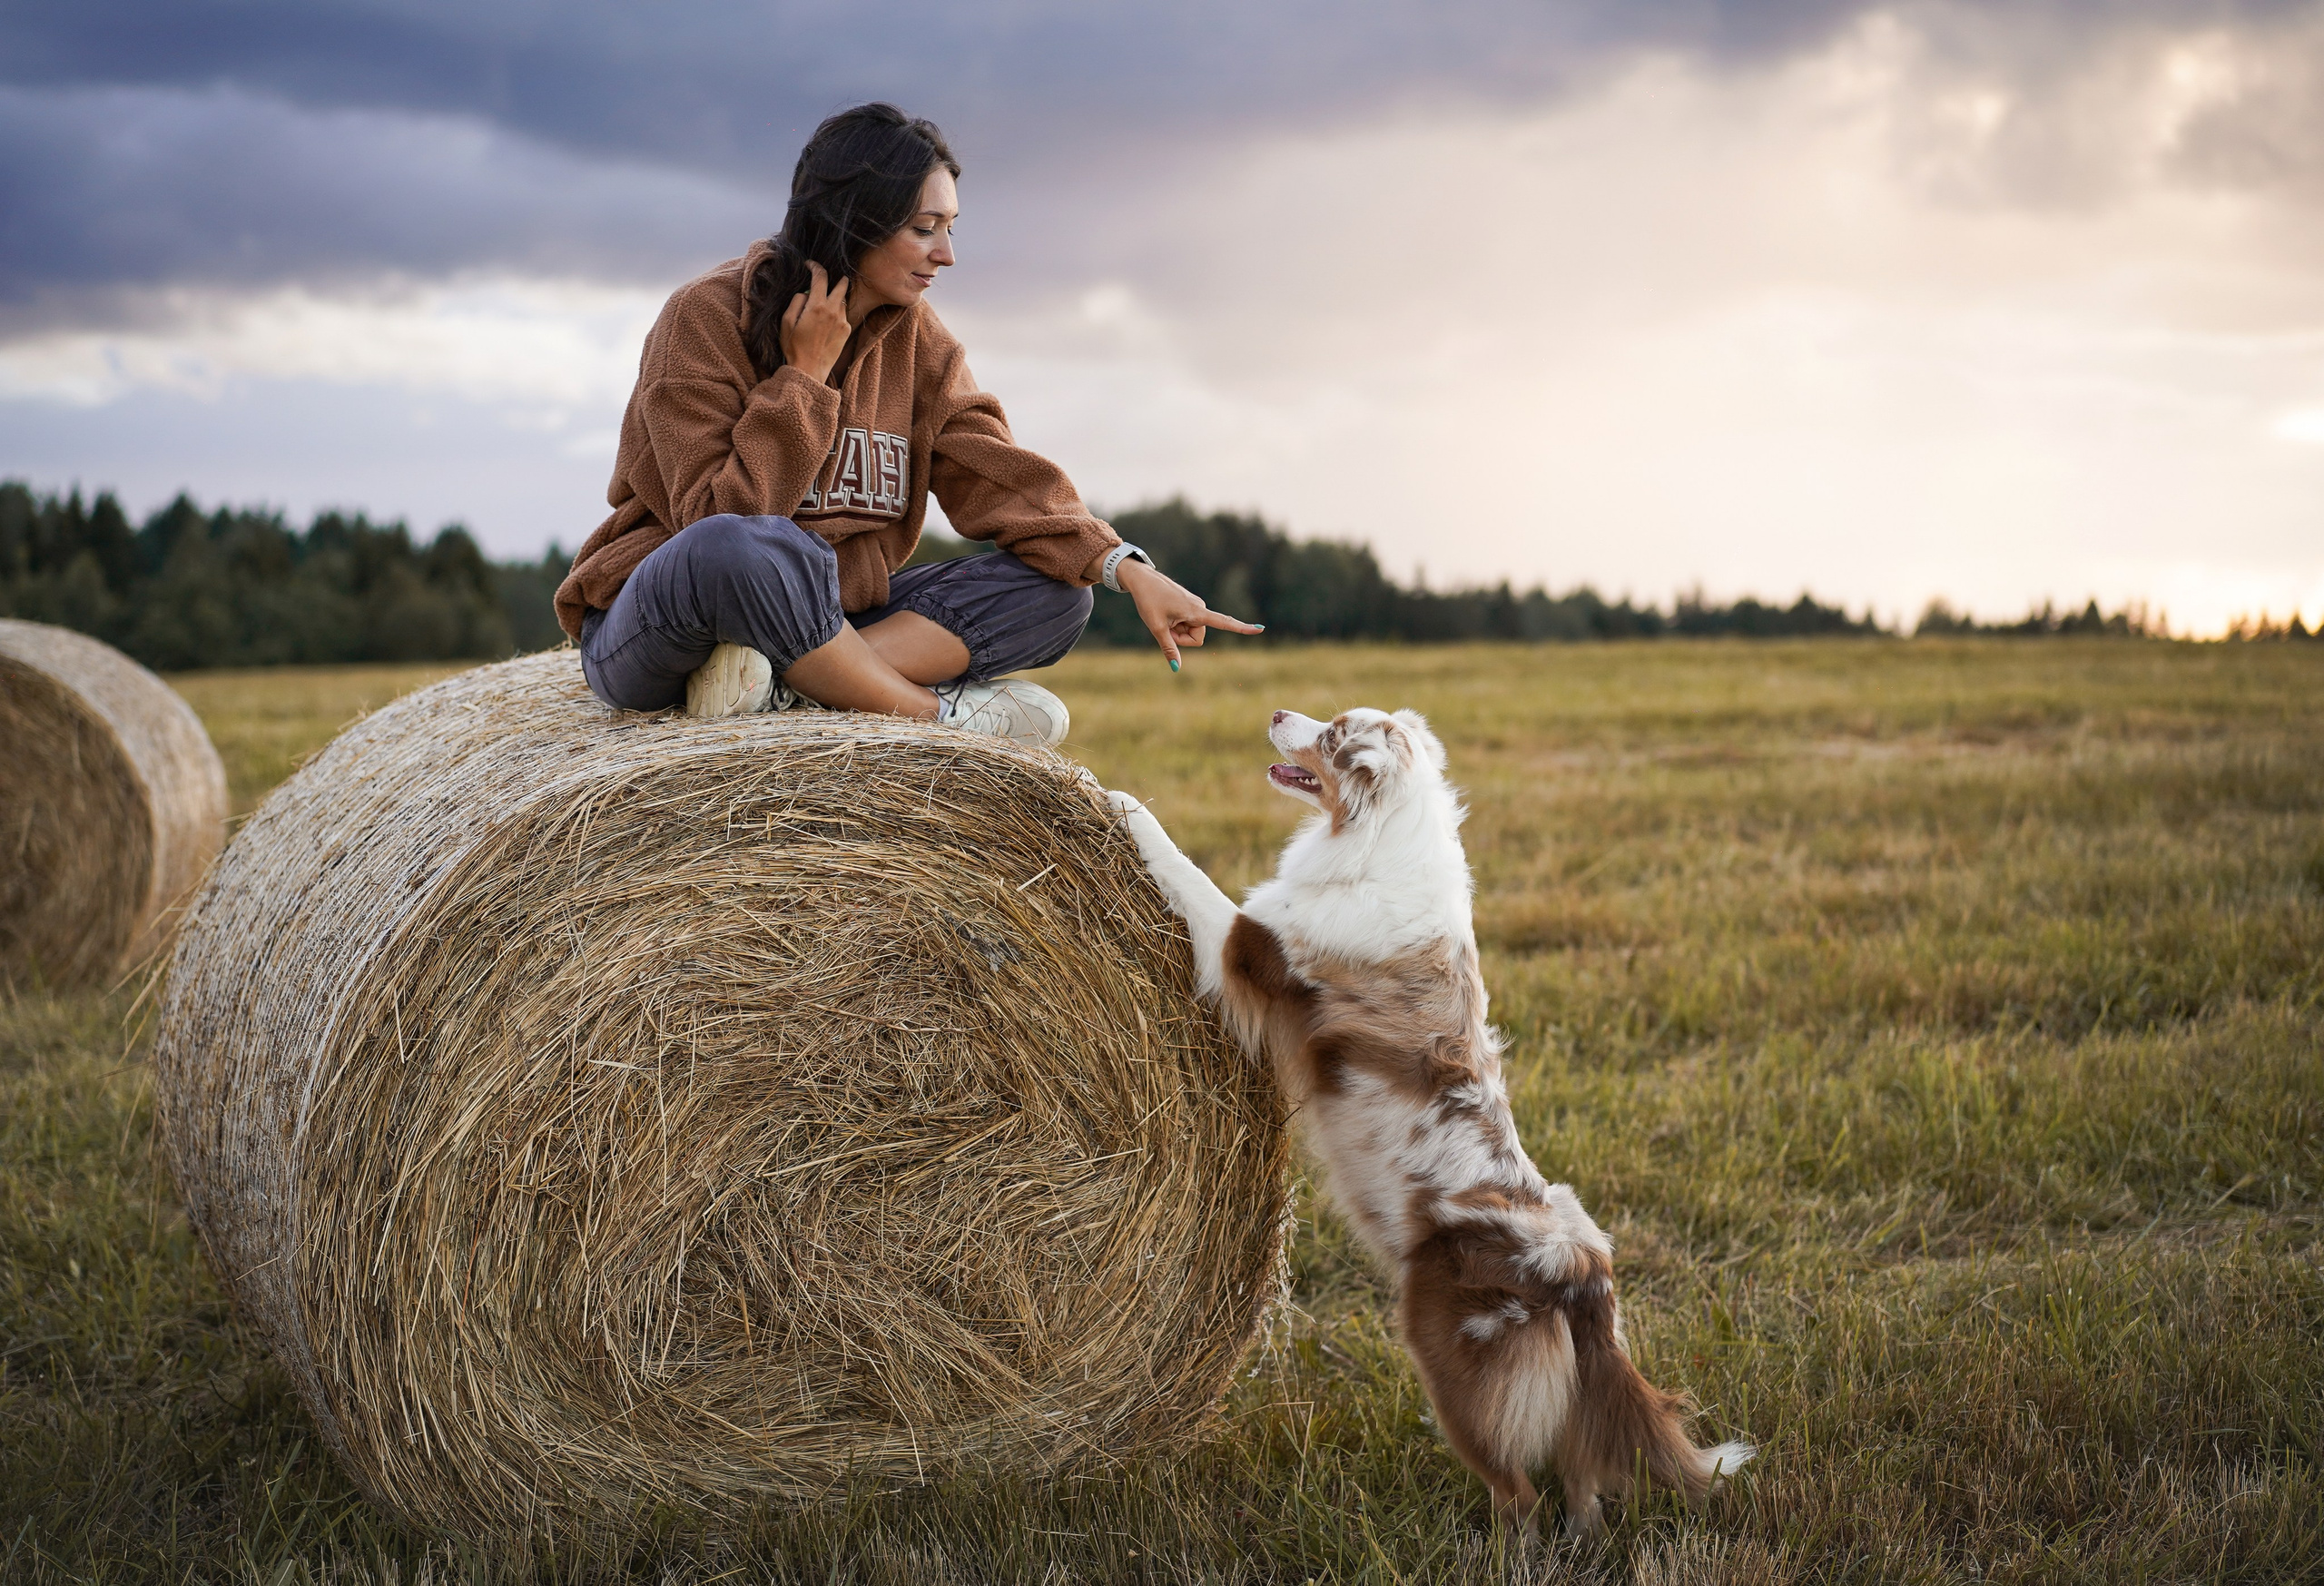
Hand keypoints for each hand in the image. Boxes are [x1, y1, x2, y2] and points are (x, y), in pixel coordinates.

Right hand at [779, 262, 850, 382]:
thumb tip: (805, 293)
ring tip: (825, 304)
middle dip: (836, 278)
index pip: (820, 276)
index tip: (810, 264)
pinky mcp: (847, 331)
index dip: (815, 266)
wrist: (809, 369)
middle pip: (842, 284)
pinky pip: (844, 314)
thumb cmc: (794, 346)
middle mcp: (833, 311)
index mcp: (817, 306)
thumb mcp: (786, 321)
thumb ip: (796, 302)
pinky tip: (827, 321)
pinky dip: (837, 312)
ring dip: (835, 297)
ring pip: (843, 300)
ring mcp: (843, 321)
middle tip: (828, 279)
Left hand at [1117, 558, 1262, 669]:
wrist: (1142, 579)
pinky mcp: (1190, 605)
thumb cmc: (1148, 601)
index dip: (1242, 628)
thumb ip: (1168, 648)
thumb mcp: (1156, 627)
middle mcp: (1200, 608)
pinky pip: (1187, 624)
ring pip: (1191, 632)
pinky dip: (1176, 624)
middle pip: (1197, 638)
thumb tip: (1176, 668)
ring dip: (1177, 630)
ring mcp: (1196, 606)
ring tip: (1163, 616)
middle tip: (1164, 624)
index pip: (1224, 622)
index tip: (1260, 629)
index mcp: (1196, 611)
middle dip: (1181, 638)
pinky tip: (1165, 612)